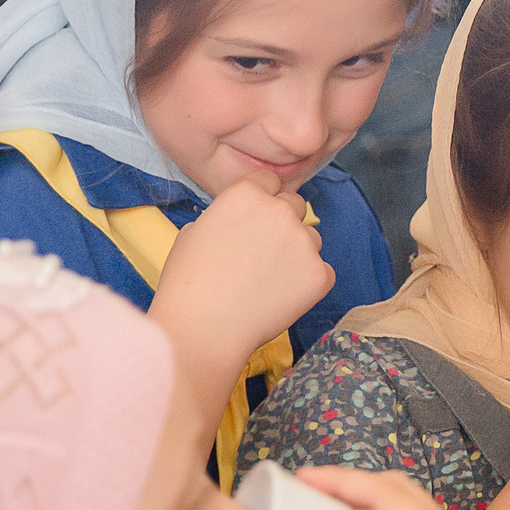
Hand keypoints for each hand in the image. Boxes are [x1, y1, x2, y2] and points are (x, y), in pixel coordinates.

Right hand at [148, 177, 332, 379]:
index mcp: (247, 194)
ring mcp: (304, 243)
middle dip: (283, 222)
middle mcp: (280, 211)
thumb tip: (239, 222)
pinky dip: (307, 283)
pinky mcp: (320, 274)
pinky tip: (280, 298)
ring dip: (297, 252)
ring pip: (311, 239)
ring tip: (268, 280)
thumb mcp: (193, 232)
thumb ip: (225, 216)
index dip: (263, 198)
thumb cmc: (187, 284)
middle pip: (294, 205)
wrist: (203, 329)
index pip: (269, 180)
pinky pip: (321, 271)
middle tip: (264, 251)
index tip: (257, 217)